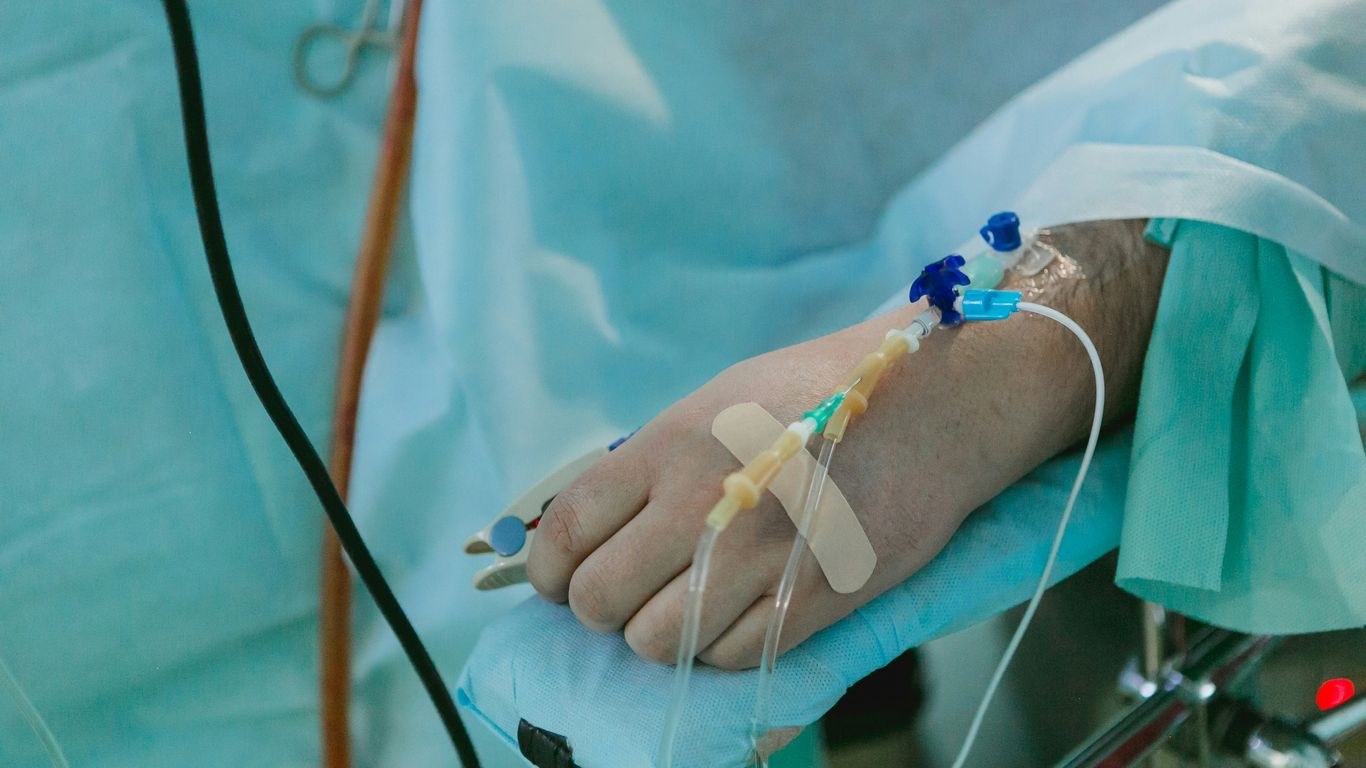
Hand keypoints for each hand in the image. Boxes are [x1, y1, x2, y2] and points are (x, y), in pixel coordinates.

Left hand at [526, 220, 1166, 668]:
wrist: (933, 404)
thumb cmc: (820, 394)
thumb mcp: (717, 401)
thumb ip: (651, 464)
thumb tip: (589, 531)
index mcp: (670, 443)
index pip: (567, 532)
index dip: (549, 572)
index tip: (560, 582)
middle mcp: (704, 502)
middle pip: (600, 600)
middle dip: (601, 609)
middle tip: (627, 597)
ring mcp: (759, 556)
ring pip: (657, 642)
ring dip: (661, 635)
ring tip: (684, 608)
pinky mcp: (812, 600)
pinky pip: (727, 659)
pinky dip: (720, 649)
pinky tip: (737, 615)